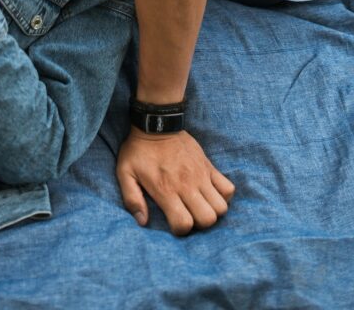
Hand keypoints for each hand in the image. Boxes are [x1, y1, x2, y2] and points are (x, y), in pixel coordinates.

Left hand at [116, 128, 234, 235]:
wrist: (157, 123)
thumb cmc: (138, 150)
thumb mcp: (125, 173)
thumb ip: (132, 198)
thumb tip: (142, 222)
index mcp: (166, 190)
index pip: (184, 223)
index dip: (180, 230)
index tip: (175, 222)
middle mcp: (187, 185)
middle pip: (208, 218)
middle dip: (200, 224)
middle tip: (190, 215)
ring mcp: (201, 175)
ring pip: (221, 206)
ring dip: (213, 211)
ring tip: (201, 206)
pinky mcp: (209, 166)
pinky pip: (228, 187)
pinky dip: (223, 195)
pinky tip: (211, 193)